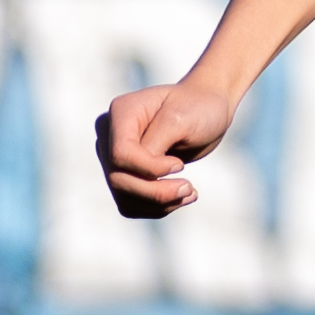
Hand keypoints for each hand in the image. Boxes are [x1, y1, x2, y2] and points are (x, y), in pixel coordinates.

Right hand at [95, 73, 240, 220]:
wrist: (205, 110)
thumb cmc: (196, 108)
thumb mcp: (180, 120)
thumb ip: (156, 143)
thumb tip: (140, 172)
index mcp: (120, 112)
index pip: (120, 154)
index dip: (149, 168)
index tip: (180, 166)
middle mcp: (109, 134)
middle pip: (118, 178)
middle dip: (156, 192)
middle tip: (189, 189)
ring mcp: (113, 157)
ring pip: (123, 197)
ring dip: (159, 203)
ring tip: (189, 193)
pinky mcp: (125, 174)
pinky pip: (131, 204)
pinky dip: (157, 207)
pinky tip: (180, 197)